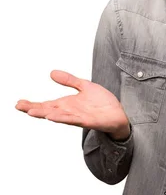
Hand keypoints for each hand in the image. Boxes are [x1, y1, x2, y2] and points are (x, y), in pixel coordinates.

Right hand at [15, 70, 129, 135]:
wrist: (118, 114)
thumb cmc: (102, 103)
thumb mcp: (84, 86)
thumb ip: (69, 80)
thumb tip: (52, 73)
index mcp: (67, 104)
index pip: (46, 104)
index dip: (32, 104)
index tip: (18, 103)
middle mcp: (69, 112)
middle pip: (48, 111)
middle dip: (34, 109)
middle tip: (19, 107)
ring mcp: (78, 117)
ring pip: (58, 116)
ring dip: (45, 114)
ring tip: (32, 112)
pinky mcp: (88, 121)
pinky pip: (73, 120)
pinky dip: (63, 118)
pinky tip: (53, 117)